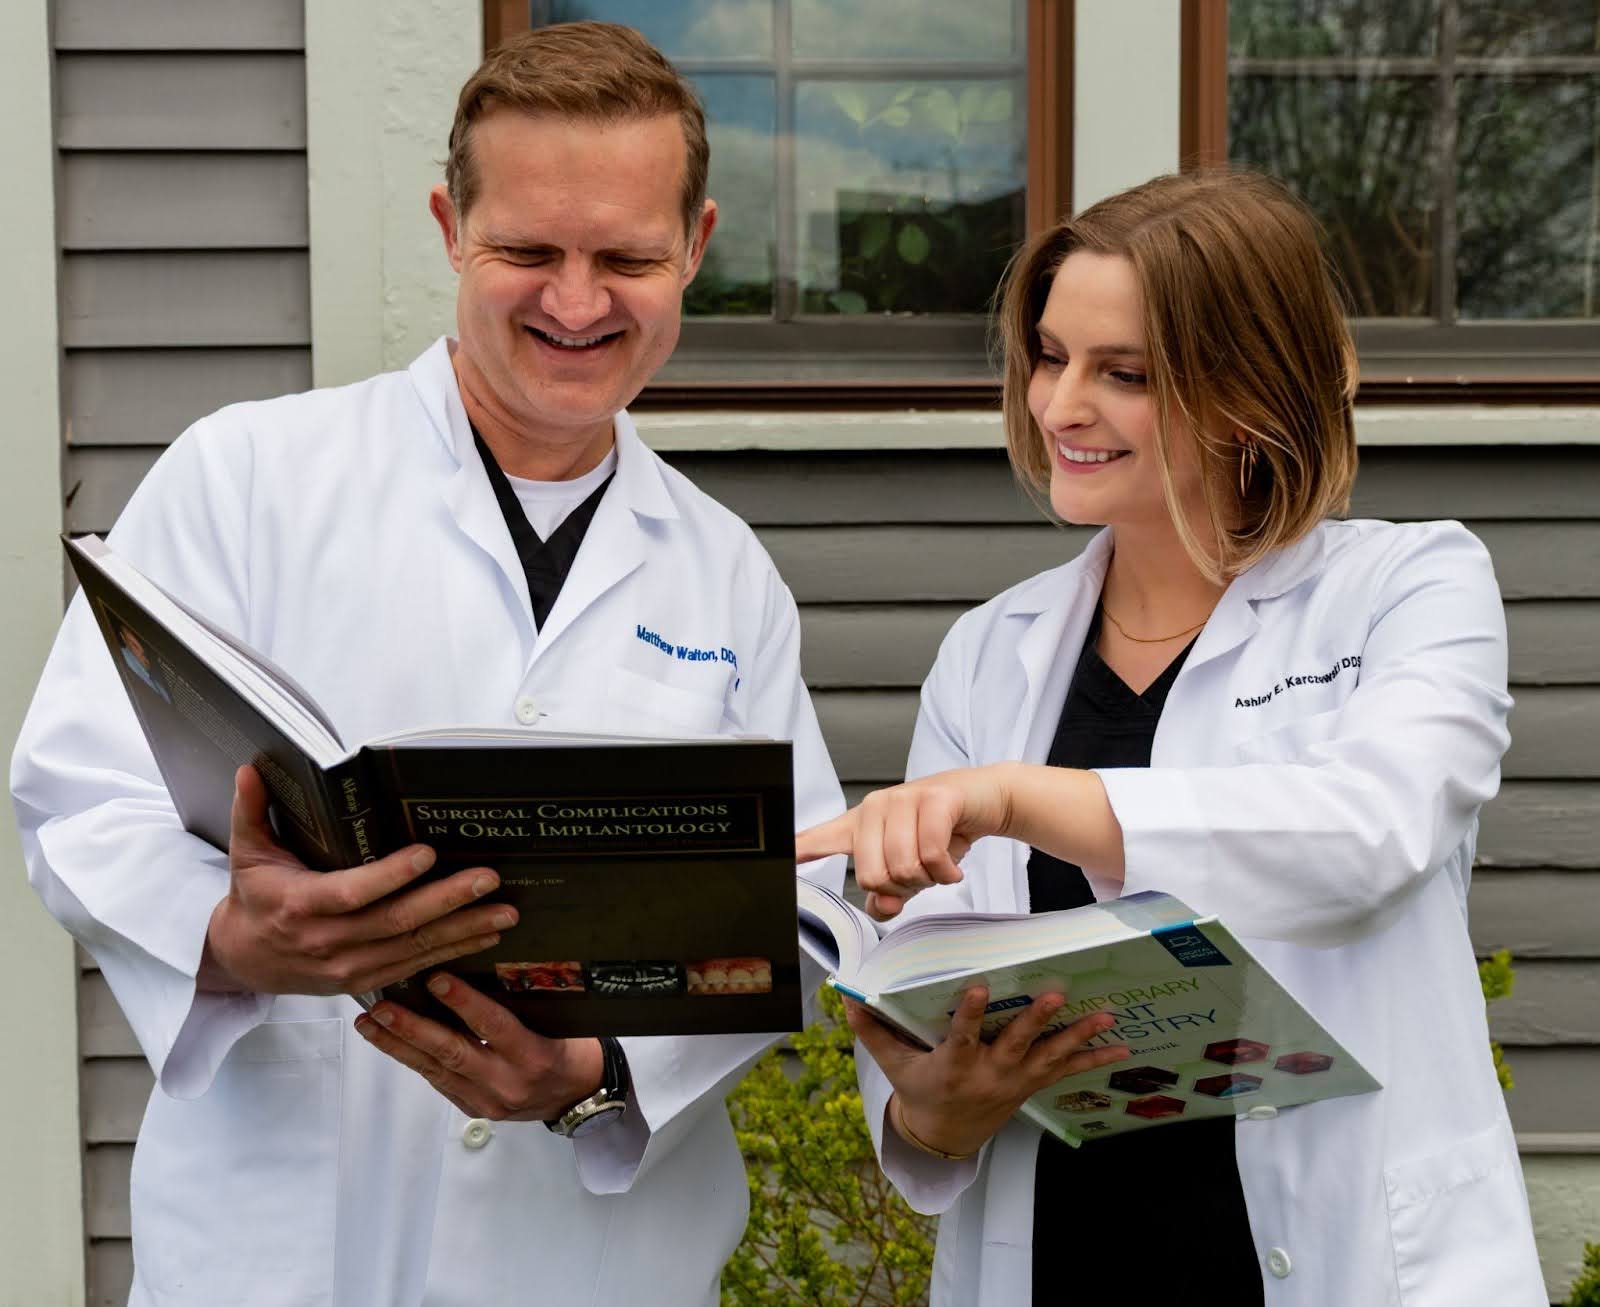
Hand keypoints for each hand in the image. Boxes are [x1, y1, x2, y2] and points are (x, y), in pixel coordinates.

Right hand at [200, 765, 514, 995]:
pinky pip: (414, 968)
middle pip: (395, 922)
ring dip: (463, 931)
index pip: (351, 893)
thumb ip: (250, 811)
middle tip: (488, 879)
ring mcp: (348, 967)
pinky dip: (452, 953)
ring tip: (505, 912)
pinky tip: (486, 937)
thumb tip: (250, 769)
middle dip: (447, 901)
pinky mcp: (363, 982)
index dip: (390, 876)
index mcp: (299, 906)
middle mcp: (328, 941)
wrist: (243, 960)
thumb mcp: (246, 854)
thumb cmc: (254, 900)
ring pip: (413, 949)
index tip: (428, 853)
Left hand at [354, 973, 604, 1121]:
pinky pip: (439, 1082)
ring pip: (435, 1070)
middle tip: (381, 1007)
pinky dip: (414, 1060)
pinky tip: (391, 1043)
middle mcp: (508, 1083)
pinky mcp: (474, 1110)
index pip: (493, 1026)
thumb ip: (523, 1003)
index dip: (463, 1002)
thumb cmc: (572, 1049)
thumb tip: (479, 966)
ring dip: (399, 1046)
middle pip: (452, 1053)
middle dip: (412, 1028)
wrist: (580, 1098)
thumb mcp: (560, 1022)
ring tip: (370, 1024)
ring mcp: (488, 1102)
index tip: (435, 978)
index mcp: (534, 1055)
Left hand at [796, 769, 1010, 919]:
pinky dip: (947, 870)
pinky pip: (930, 852)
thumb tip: (883, 906)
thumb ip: (890, 894)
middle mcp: (875, 807)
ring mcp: (902, 798)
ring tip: (939, 866)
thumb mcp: (911, 871)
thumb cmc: (942, 832)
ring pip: (903, 865)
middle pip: (872, 874)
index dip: (801, 851)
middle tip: (922, 875)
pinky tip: (952, 865)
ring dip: (929, 879)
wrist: (984, 800)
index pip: (820, 838)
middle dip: (904, 887)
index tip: (782, 859)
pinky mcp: (933, 797)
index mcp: (860, 824)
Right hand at [845, 986, 1128, 1158]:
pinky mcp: (1032, 1084)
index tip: (977, 987)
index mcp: (954, 1067)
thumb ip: (873, 1032)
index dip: (969, 1014)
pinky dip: (1095, 1058)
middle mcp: (990, 1074)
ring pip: (1051, 1057)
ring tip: (1106, 1017)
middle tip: (1055, 995)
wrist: (946, 1137)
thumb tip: (848, 1000)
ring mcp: (1016, 1081)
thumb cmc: (920, 1092)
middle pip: (1016, 1044)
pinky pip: (1067, 1070)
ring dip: (1079, 1037)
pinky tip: (1122, 1047)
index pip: (961, 1037)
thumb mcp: (894, 1066)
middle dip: (1036, 1020)